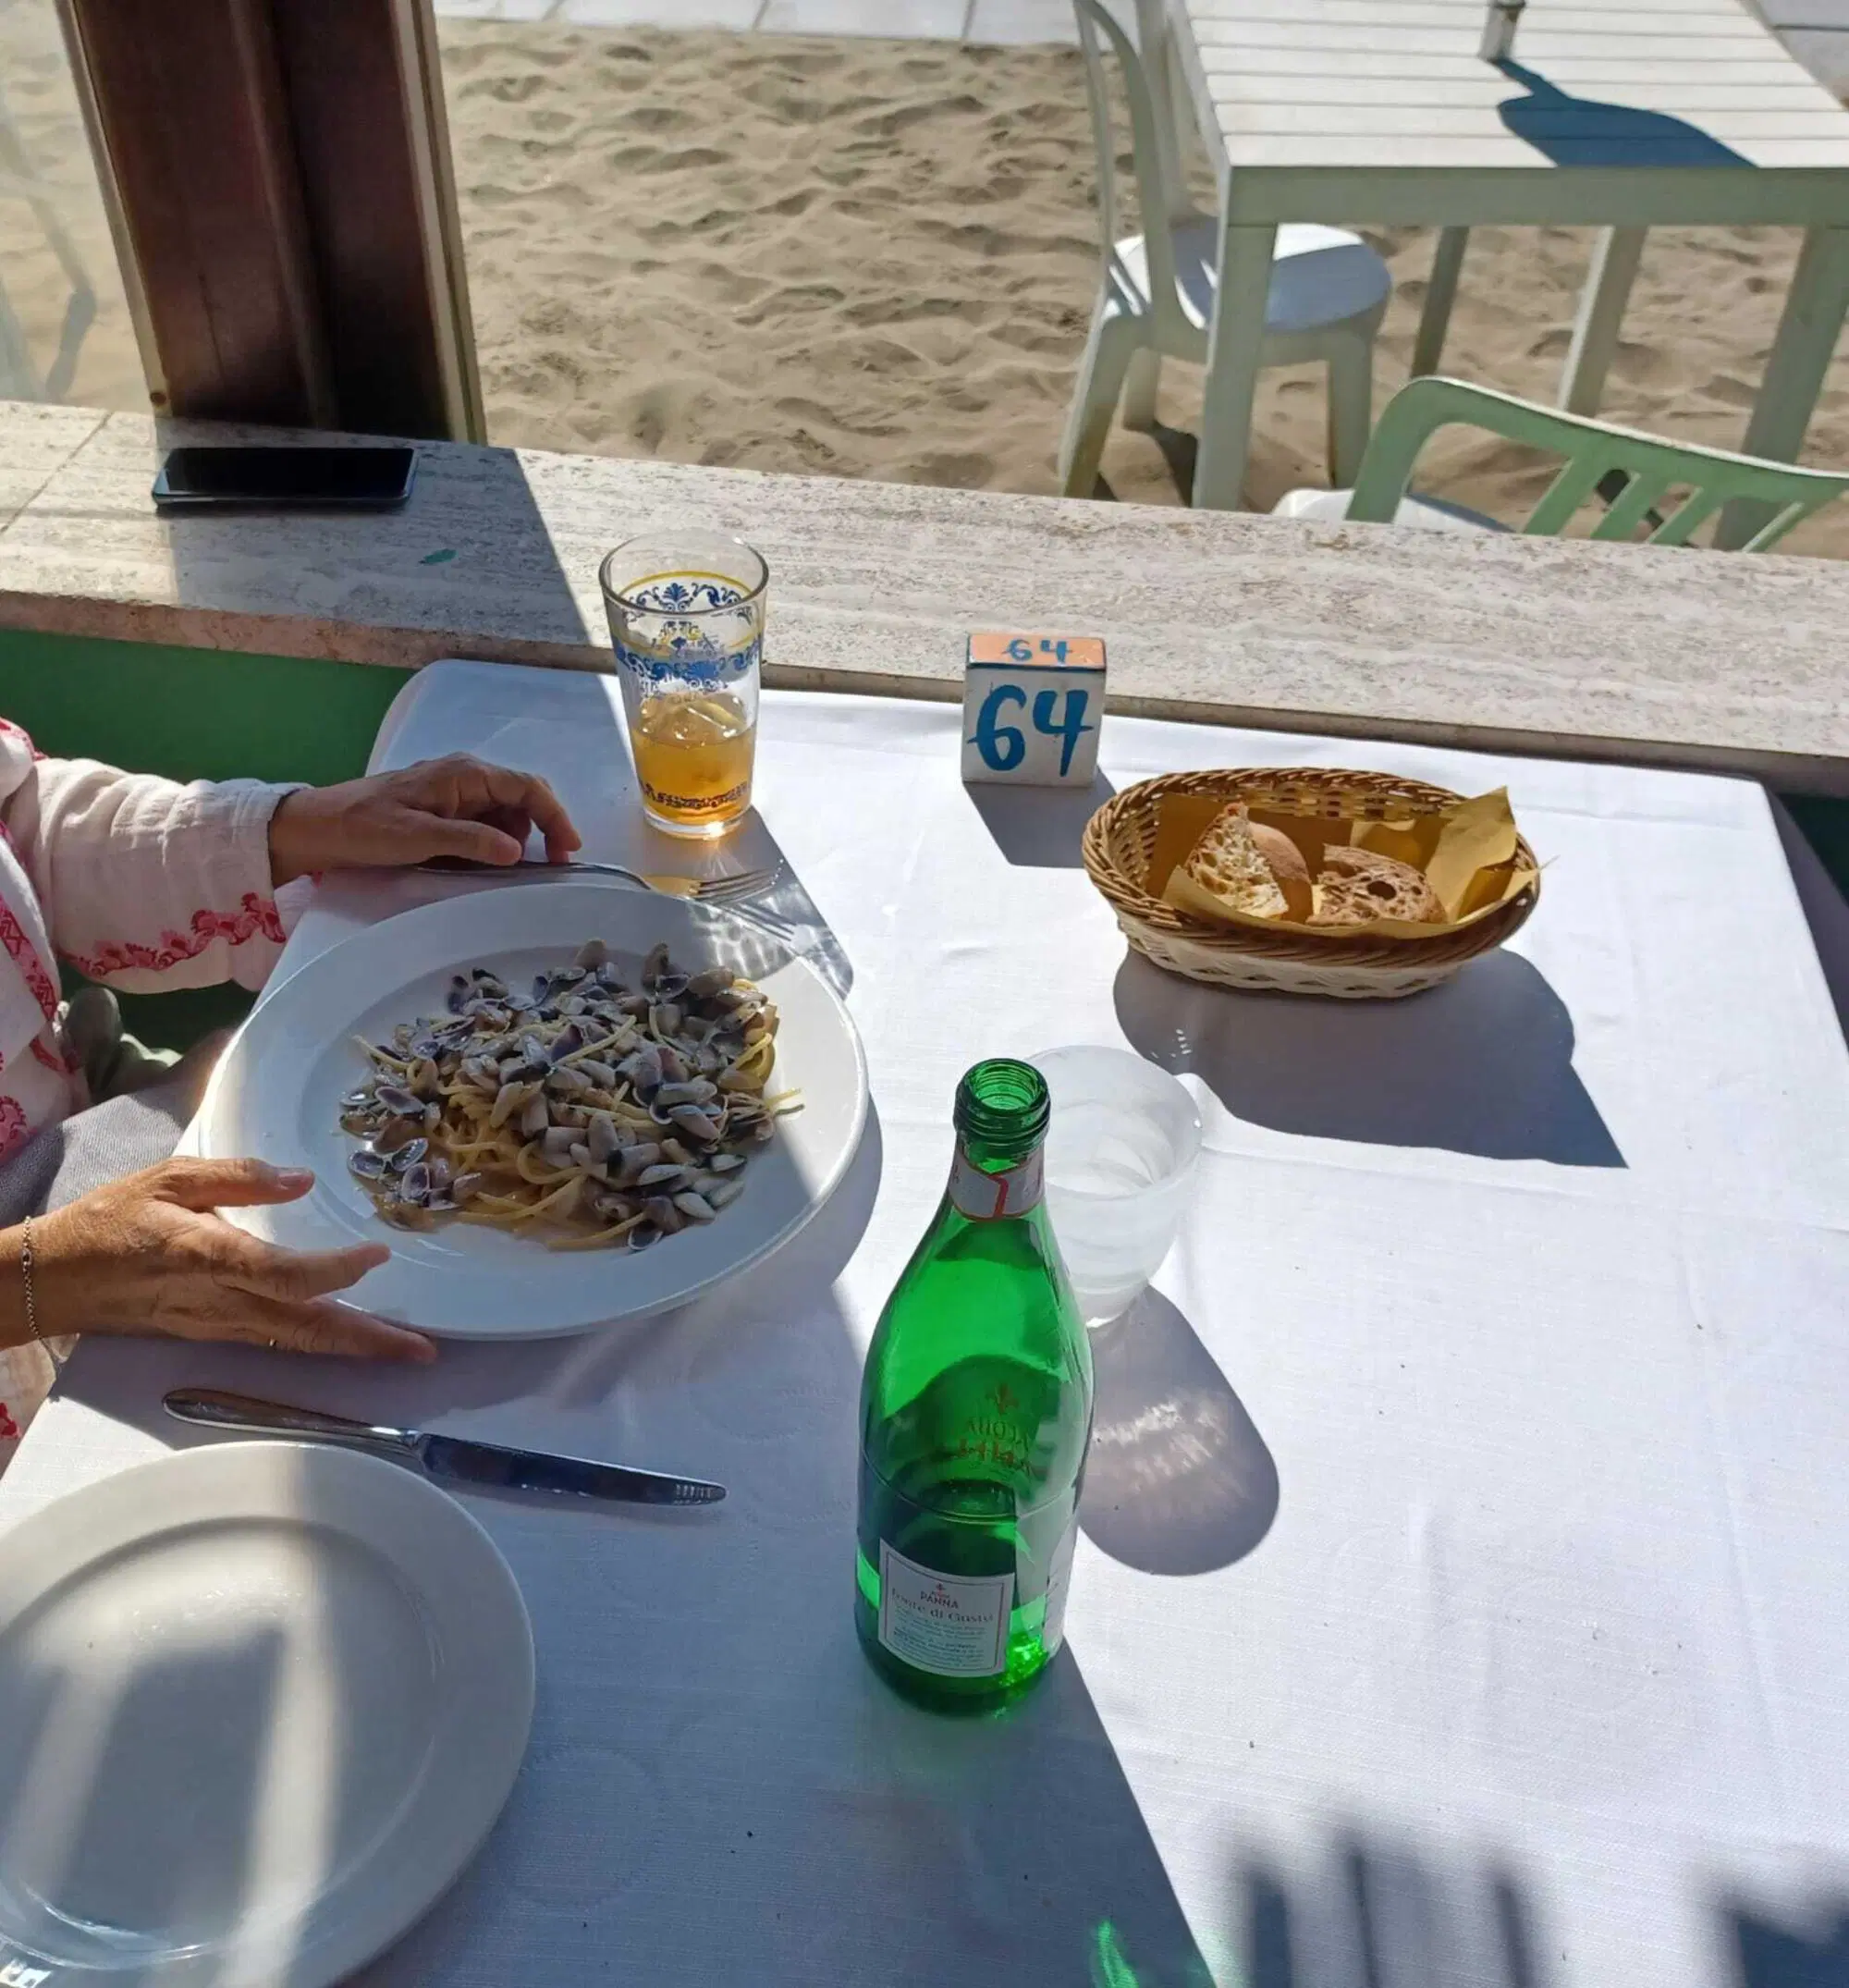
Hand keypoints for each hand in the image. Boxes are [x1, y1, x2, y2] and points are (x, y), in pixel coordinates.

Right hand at [11, 1159, 434, 1360]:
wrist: (56, 1279)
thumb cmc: (112, 1218)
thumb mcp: (170, 1177)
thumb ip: (239, 1176)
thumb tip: (302, 1178)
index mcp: (207, 1255)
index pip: (282, 1273)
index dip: (333, 1269)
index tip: (378, 1253)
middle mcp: (219, 1300)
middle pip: (304, 1327)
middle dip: (366, 1341)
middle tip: (423, 1350)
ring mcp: (218, 1325)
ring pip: (296, 1342)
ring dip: (353, 1349)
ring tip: (406, 1351)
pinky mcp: (215, 1334)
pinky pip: (278, 1342)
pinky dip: (321, 1343)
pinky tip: (353, 1339)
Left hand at [269, 753, 580, 884]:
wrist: (317, 827)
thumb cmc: (365, 828)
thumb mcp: (418, 837)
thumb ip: (470, 840)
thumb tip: (517, 851)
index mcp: (464, 774)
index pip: (527, 787)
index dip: (555, 816)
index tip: (568, 850)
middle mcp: (465, 775)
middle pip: (522, 796)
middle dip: (542, 827)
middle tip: (549, 865)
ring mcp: (454, 790)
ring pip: (504, 811)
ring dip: (514, 838)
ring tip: (506, 869)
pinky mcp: (442, 807)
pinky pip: (482, 821)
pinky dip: (491, 841)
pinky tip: (481, 862)